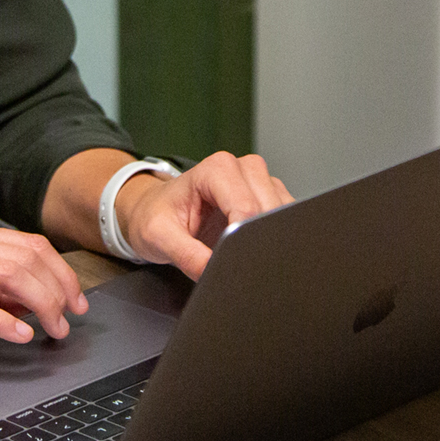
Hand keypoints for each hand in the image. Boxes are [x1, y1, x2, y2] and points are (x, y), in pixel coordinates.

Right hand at [0, 217, 88, 360]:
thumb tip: (24, 297)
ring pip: (6, 275)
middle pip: (25, 256)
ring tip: (55, 329)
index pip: (25, 242)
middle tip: (73, 318)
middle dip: (60, 288)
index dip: (59, 271)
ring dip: (41, 304)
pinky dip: (4, 321)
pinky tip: (20, 335)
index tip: (74, 298)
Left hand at [116, 151, 294, 278]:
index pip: (248, 209)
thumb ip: (187, 255)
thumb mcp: (159, 237)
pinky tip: (253, 246)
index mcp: (217, 168)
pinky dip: (274, 237)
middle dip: (257, 241)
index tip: (229, 260)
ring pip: (283, 215)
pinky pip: (286, 219)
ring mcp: (260, 181)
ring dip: (268, 239)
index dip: (242, 240)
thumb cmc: (155, 216)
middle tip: (235, 261)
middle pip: (270, 212)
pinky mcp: (270, 197)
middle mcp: (244, 167)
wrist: (153, 210)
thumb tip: (214, 272)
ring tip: (241, 251)